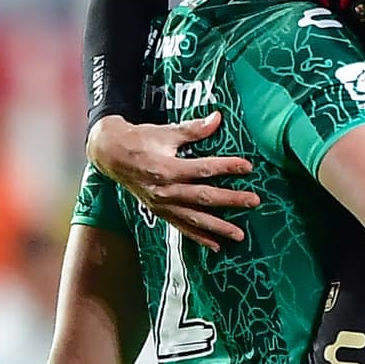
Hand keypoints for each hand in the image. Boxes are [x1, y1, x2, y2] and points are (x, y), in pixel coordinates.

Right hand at [87, 112, 258, 251]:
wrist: (111, 154)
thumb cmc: (140, 140)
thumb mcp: (166, 132)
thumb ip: (193, 129)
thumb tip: (218, 118)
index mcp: (168, 168)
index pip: (203, 169)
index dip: (227, 167)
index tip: (248, 166)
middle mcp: (165, 190)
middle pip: (203, 197)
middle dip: (231, 200)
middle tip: (254, 201)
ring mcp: (162, 204)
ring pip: (194, 218)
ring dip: (218, 227)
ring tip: (239, 235)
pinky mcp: (159, 212)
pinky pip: (181, 227)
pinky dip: (198, 237)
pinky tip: (216, 246)